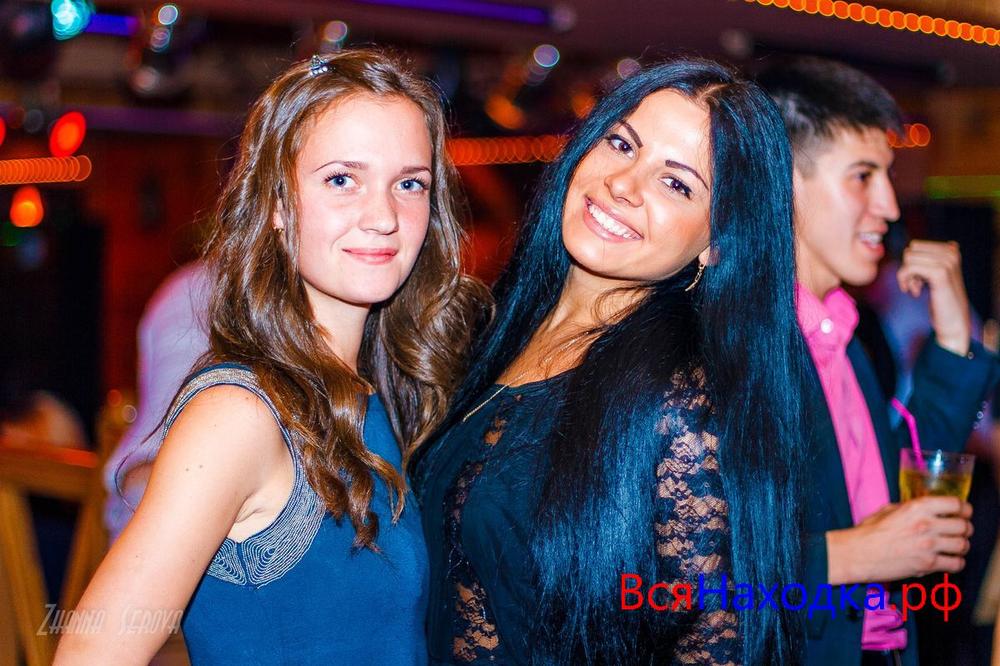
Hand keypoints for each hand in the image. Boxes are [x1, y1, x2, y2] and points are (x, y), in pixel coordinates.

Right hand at [826, 496, 971, 584]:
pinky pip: (956, 564)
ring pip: (963, 545)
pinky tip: (948, 560)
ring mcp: (928, 545)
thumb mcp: (889, 510)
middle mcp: (926, 524)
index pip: (956, 504)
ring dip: (962, 546)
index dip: (964, 509)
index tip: (963, 512)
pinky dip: (956, 563)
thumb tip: (927, 511)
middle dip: (965, 528)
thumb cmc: (870, 531)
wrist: (859, 553)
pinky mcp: (927, 564)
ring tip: (955, 546)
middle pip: (964, 526)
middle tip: (960, 531)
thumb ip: (912, 509)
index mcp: (918, 507)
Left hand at [896, 240, 970, 355]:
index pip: (915, 246)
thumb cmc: (941, 298)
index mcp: (951, 250)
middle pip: (910, 251)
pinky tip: (915, 292)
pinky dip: (906, 280)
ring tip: (916, 288)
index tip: (918, 278)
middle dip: (908, 268)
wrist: (952, 320)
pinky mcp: (940, 273)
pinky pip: (909, 268)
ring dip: (906, 276)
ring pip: (908, 258)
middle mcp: (951, 252)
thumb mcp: (933, 275)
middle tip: (916, 284)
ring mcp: (947, 262)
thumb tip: (911, 246)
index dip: (911, 263)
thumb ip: (926, 259)